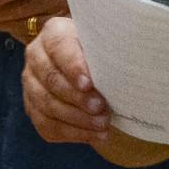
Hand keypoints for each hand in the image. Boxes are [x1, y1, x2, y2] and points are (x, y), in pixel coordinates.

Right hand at [21, 16, 168, 166]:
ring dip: (76, 119)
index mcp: (54, 32)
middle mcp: (36, 56)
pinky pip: (46, 125)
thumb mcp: (107, 44)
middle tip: (102, 108)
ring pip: (46, 105)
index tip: (90, 84)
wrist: (91, 67)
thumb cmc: (102, 53)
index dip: (73, 66)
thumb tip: (137, 61)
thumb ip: (112, 49)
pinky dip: (72, 133)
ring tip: (103, 125)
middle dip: (77, 98)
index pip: (59, 47)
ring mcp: (31, 83)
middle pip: (50, 79)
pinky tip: (94, 135)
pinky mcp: (33, 107)